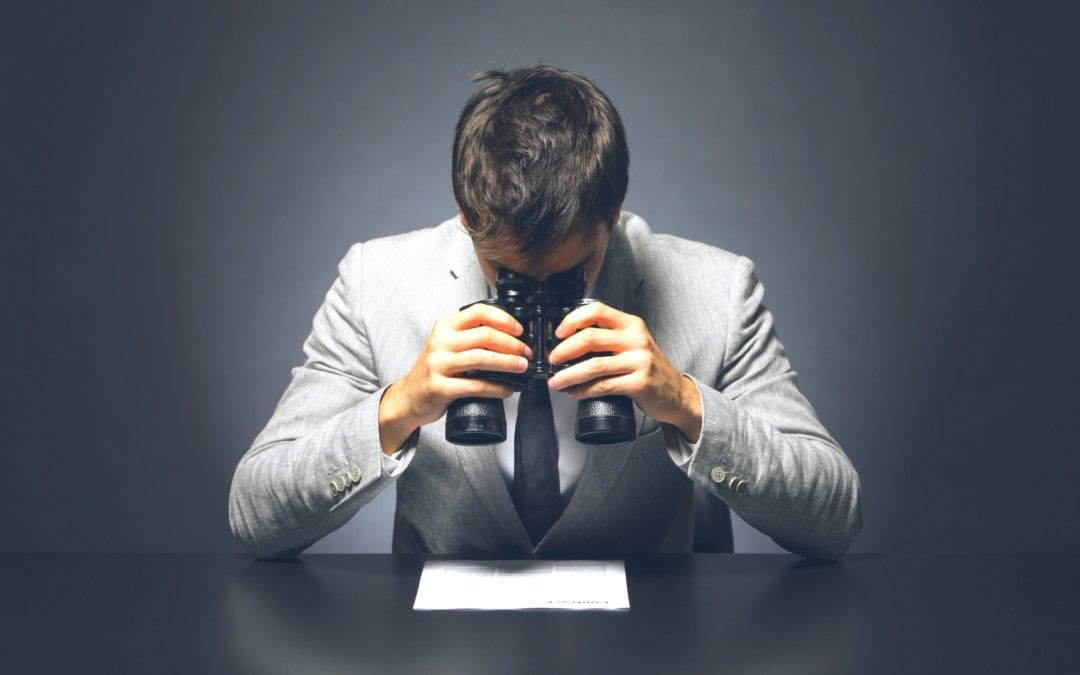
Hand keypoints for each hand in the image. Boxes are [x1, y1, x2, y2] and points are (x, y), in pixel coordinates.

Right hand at [378, 303, 530, 453]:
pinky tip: (507, 389)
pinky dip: (496, 388)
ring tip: (522, 367)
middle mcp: (440, 342)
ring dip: (508, 363)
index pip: (478, 312)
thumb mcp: (446, 345)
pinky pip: (475, 385)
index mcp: (444, 327)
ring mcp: (438, 365)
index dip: (503, 319)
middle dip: (512, 344)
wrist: (409, 397)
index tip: (519, 330)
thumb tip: (509, 336)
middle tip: (526, 353)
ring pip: (482, 359)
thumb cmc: (434, 371)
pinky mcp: (440, 387)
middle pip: (485, 335)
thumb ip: (470, 336)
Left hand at [546, 303, 701, 442]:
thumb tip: (569, 343)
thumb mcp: (633, 344)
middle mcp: (636, 339)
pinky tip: (575, 393)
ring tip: (556, 381)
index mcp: (632, 325)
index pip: (597, 311)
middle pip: (590, 338)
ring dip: (569, 375)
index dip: (573, 320)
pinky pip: (603, 385)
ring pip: (593, 365)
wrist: (677, 394)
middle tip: (552, 359)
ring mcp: (639, 361)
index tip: (558, 332)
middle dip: (564, 350)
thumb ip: (609, 338)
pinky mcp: (639, 383)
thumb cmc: (650, 369)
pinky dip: (584, 390)